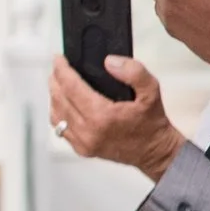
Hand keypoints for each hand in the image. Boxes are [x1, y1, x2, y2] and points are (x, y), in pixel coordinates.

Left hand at [49, 55, 179, 182]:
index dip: (62, 70)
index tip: (58, 58)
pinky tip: (62, 103)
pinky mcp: (82, 149)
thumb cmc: (152, 122)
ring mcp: (82, 143)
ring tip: (58, 82)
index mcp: (101, 116)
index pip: (71, 87)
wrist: (155, 152)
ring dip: (54, 96)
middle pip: (59, 100)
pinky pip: (61, 129)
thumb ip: (134, 72)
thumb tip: (109, 61)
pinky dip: (58, 113)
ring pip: (56, 115)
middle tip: (57, 67)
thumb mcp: (151, 91)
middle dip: (55, 80)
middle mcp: (88, 131)